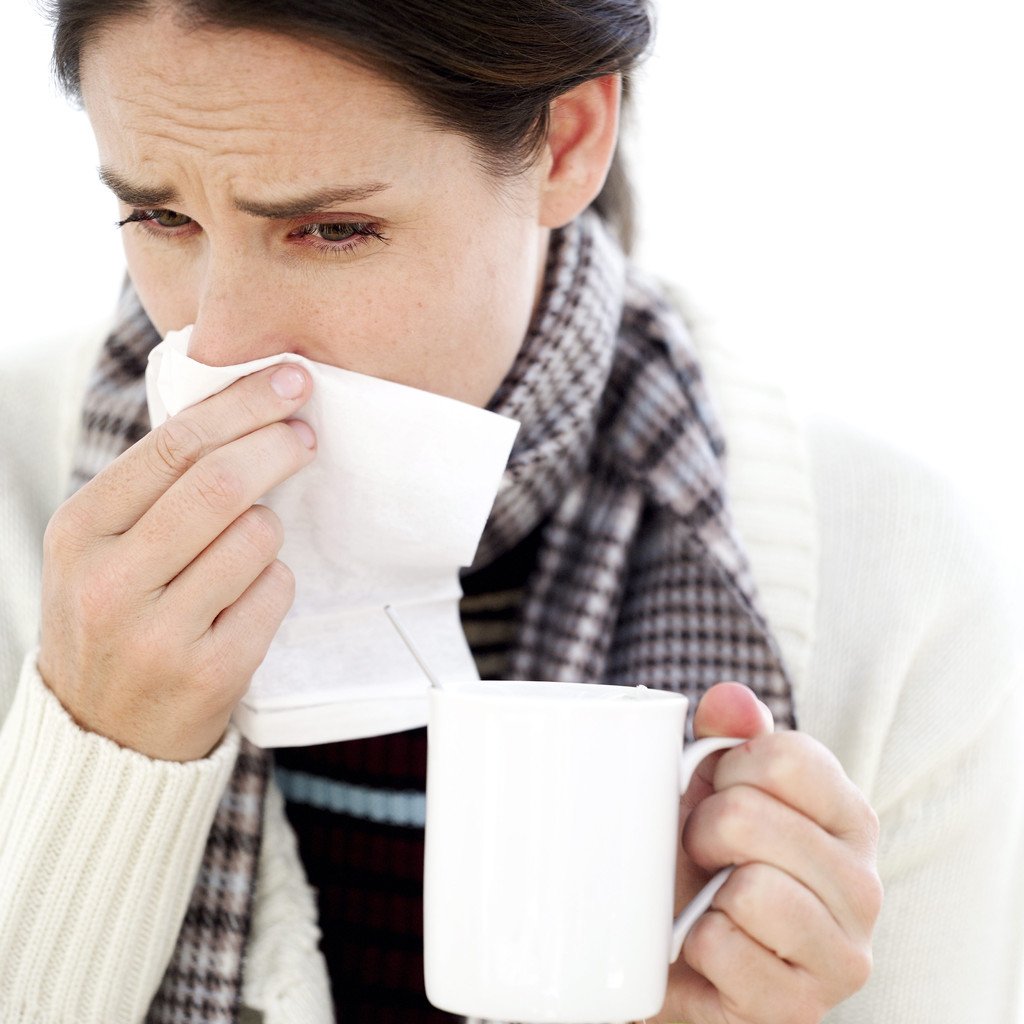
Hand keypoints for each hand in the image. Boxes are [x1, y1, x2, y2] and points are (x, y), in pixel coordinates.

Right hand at [37, 362, 316, 761]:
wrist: (103, 732)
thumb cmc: (116, 616)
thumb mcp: (103, 545)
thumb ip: (155, 484)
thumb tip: (241, 406)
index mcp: (81, 530)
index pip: (174, 446)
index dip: (243, 406)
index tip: (290, 380)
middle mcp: (111, 581)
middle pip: (221, 483)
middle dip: (277, 445)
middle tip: (305, 434)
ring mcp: (160, 632)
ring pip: (257, 536)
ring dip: (270, 527)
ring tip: (246, 547)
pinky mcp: (211, 672)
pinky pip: (276, 590)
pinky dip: (275, 580)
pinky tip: (247, 598)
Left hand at [649, 682, 881, 1023]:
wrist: (671, 958)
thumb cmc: (702, 862)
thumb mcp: (710, 788)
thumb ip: (726, 735)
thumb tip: (732, 701)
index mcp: (849, 817)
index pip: (787, 755)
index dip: (726, 767)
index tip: (718, 793)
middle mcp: (864, 884)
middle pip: (750, 816)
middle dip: (701, 830)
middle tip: (704, 855)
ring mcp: (843, 954)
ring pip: (751, 888)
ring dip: (703, 891)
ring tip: (709, 901)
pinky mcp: (802, 1008)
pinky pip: (725, 948)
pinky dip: (696, 946)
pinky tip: (709, 951)